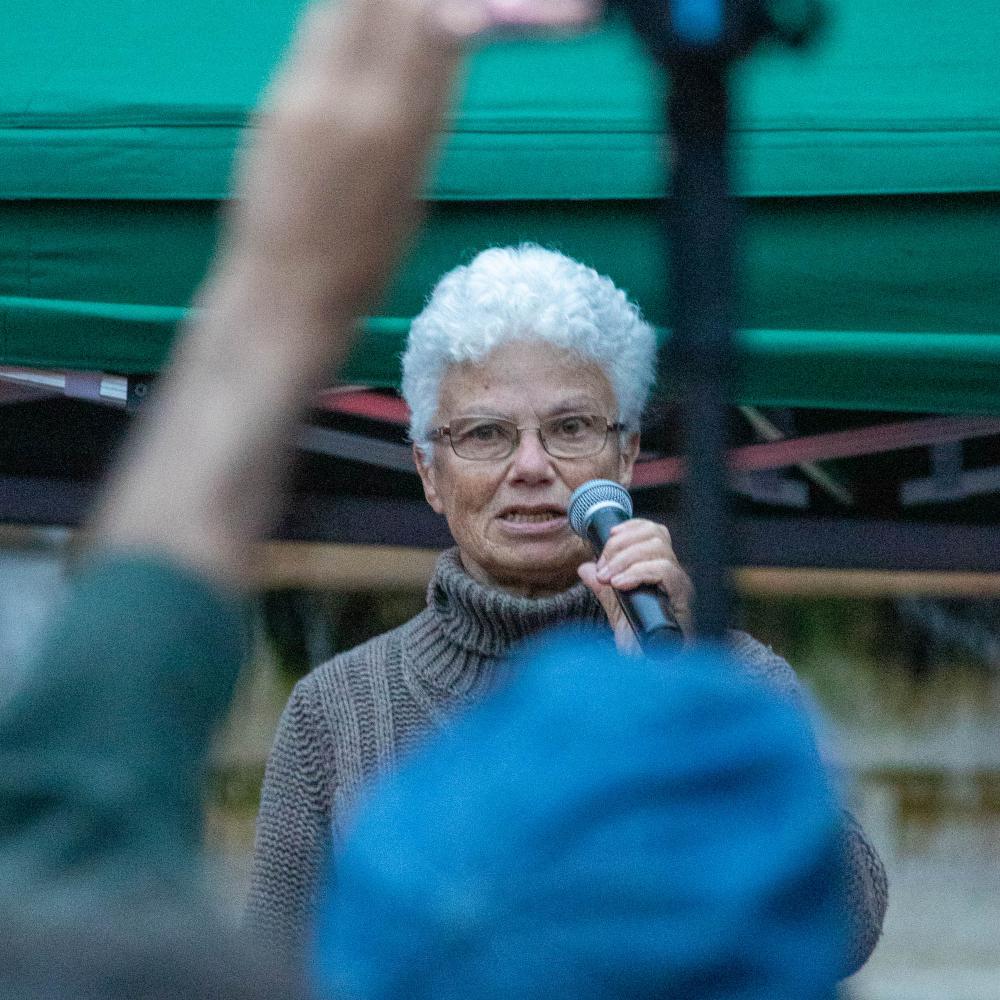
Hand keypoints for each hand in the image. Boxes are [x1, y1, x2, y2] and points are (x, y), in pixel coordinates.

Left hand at [226, 0, 600, 319]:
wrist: (289, 298)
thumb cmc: (362, 265)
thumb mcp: (413, 192)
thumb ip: (423, 119)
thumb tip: (437, 59)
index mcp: (411, 132)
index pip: (442, 23)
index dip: (463, 4)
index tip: (478, 5)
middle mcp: (364, 101)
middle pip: (398, 2)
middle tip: (436, 8)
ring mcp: (313, 94)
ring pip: (352, 4)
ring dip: (382, 2)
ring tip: (402, 13)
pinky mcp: (276, 99)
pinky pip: (317, 31)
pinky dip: (345, 15)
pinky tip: (357, 21)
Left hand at [577, 518, 693, 652]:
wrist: (656, 677)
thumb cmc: (644, 650)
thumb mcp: (618, 614)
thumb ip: (604, 591)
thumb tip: (585, 569)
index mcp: (661, 576)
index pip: (655, 533)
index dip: (632, 527)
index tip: (609, 537)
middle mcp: (675, 578)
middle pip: (656, 535)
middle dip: (622, 544)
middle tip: (602, 568)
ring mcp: (682, 588)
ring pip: (659, 548)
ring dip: (625, 558)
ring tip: (608, 578)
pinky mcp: (686, 601)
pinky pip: (665, 571)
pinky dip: (638, 572)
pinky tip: (621, 584)